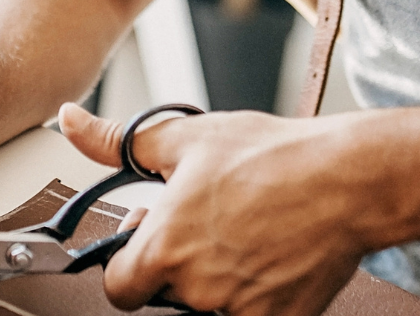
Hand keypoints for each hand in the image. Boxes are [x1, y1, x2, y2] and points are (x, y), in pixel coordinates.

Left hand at [59, 103, 369, 314]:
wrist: (347, 179)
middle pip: (165, 293)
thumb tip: (72, 123)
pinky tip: (271, 255)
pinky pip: (250, 313)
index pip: (119, 286)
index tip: (150, 242)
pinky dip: (256, 293)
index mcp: (163, 246)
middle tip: (207, 226)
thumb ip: (118, 142)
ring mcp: (237, 309)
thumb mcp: (185, 137)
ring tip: (244, 232)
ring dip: (217, 278)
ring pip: (208, 304)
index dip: (129, 263)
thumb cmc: (271, 156)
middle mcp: (196, 286)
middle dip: (178, 264)